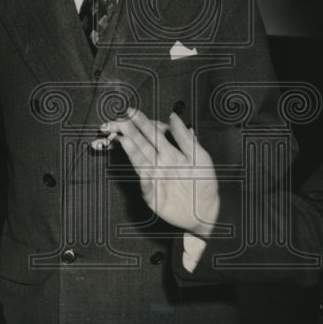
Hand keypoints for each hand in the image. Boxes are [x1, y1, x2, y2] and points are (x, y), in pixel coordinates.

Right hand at [100, 108, 218, 237]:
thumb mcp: (200, 157)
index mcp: (171, 151)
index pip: (154, 132)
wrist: (205, 211)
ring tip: (122, 137)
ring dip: (130, 148)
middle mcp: (159, 161)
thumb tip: (173, 116)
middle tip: (118, 120)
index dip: (142, 122)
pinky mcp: (151, 192)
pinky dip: (140, 173)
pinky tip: (137, 165)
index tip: (131, 112)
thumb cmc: (205, 183)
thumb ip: (185, 138)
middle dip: (128, 131)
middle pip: (141, 142)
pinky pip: (144, 181)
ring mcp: (154, 176)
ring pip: (139, 158)